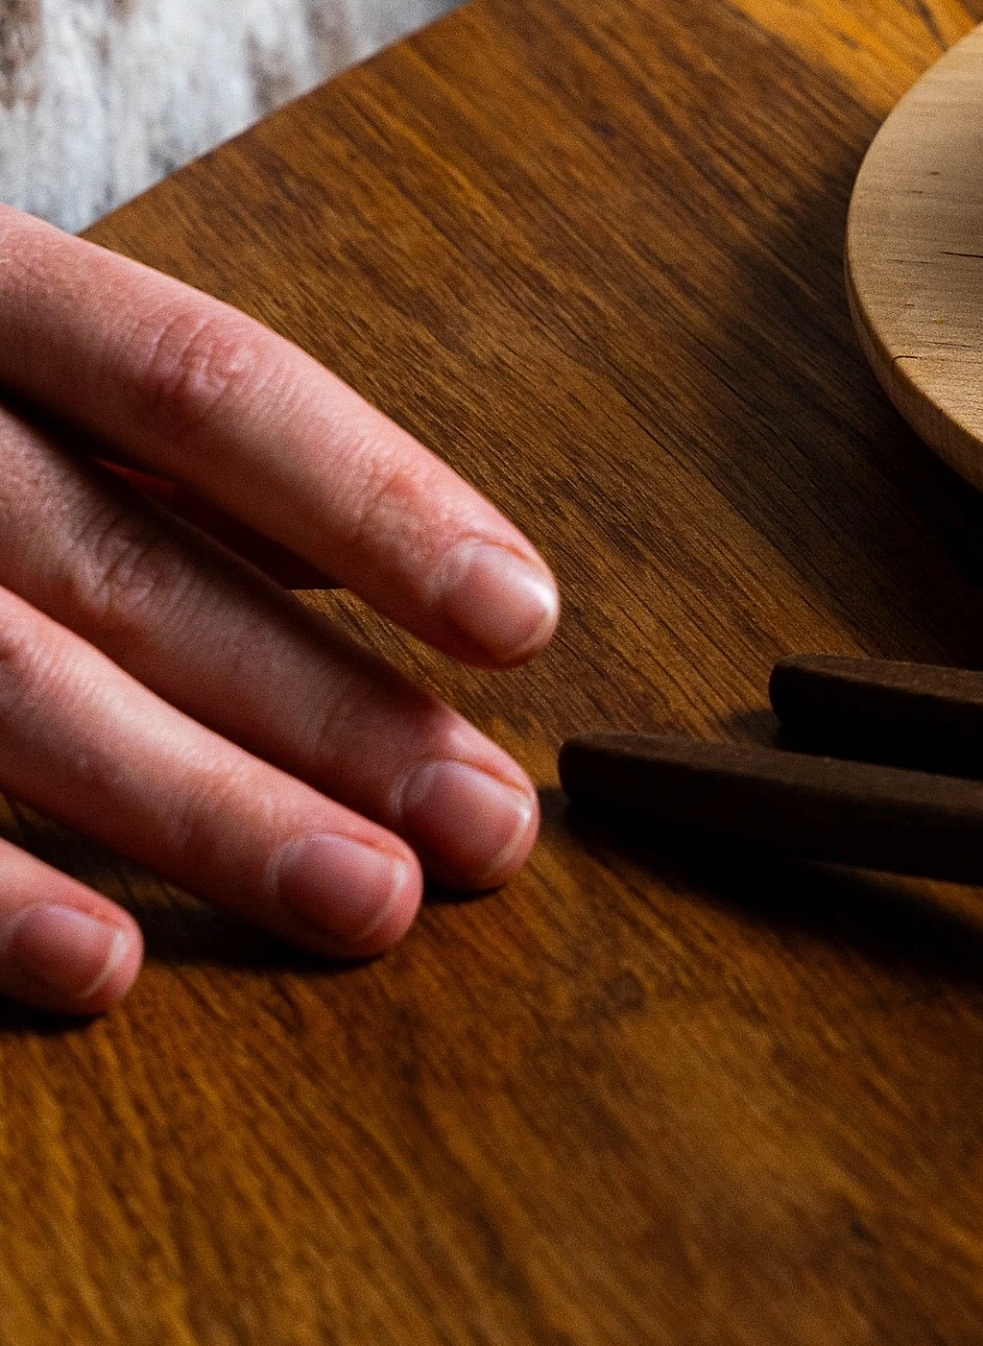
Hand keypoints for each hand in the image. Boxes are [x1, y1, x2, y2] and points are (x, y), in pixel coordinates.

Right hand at [0, 210, 559, 1017]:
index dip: (366, 496)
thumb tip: (351, 561)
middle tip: (489, 826)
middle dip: (320, 703)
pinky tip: (96, 966)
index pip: (197, 380)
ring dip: (192, 810)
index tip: (522, 614)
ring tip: (363, 903)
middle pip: (118, 561)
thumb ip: (141, 440)